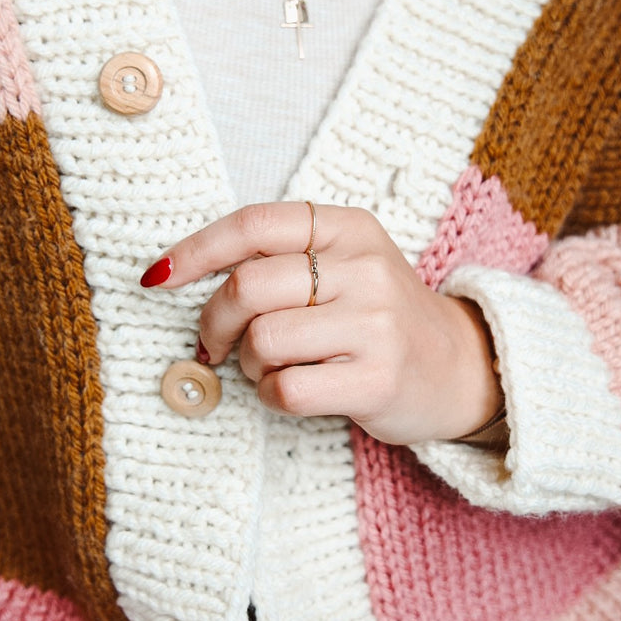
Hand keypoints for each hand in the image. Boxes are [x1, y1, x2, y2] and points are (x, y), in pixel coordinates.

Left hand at [141, 202, 502, 443]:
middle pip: (248, 286)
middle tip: (216, 343)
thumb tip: (180, 274)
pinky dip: (271, 396)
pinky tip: (293, 390)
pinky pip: (285, 388)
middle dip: (214, 322)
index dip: (196, 250)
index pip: (255, 224)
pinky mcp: (377, 379)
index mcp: (350, 228)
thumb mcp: (345, 264)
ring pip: (262, 341)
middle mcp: (367, 268)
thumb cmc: (379, 317)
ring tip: (273, 368)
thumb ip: (280, 259)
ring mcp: (376, 324)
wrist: (461, 366)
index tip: (159, 277)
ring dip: (249, 365)